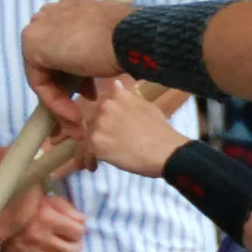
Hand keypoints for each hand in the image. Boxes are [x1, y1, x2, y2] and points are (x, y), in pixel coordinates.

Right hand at [0, 193, 86, 251]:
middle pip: (70, 251)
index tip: (75, 229)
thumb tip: (83, 221)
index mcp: (48, 219)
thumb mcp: (47, 198)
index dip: (79, 230)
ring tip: (57, 250)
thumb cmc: (23, 200)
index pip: (78, 232)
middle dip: (74, 246)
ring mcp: (27, 250)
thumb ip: (67, 209)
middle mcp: (39, 237)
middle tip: (71, 242)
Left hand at [24, 0, 127, 127]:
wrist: (131, 36)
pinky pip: (39, 83)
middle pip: (51, 63)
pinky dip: (55, 103)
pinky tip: (74, 117)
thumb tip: (88, 73)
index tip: (91, 96)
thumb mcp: (109, 46)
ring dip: (61, 103)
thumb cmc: (129, 41)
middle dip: (65, 93)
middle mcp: (51, 15)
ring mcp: (39, 28)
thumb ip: (92, 55)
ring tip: (79, 124)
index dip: (76, 78)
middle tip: (80, 117)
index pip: (62, 49)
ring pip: (45, 75)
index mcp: (70, 10)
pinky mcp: (32, 45)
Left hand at [72, 78, 187, 179]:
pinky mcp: (95, 143)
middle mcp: (105, 106)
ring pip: (87, 136)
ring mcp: (99, 124)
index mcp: (118, 96)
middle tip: (109, 145)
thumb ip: (128, 97)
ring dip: (92, 147)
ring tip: (101, 157)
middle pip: (92, 120)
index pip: (102, 104)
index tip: (110, 127)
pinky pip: (85, 152)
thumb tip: (116, 83)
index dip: (104, 117)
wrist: (165, 152)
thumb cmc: (161, 131)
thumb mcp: (147, 106)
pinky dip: (88, 160)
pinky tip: (95, 167)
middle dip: (98, 132)